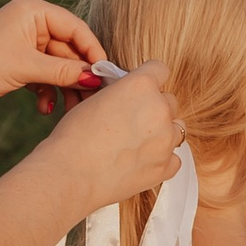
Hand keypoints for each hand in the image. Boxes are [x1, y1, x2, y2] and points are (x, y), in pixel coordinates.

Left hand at [0, 0, 103, 117]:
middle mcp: (31, 22)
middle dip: (78, 75)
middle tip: (91, 99)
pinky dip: (47, 91)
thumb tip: (96, 77)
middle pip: (69, 49)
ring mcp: (24, 42)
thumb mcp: (26, 68)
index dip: (93, 51)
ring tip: (68, 110)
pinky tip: (44, 108)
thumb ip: (64, 71)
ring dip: (63, 87)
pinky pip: (44, 75)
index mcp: (33, 10)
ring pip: (58, 65)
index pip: (76, 28)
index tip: (105, 75)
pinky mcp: (17, 61)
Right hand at [49, 61, 181, 206]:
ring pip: (176, 128)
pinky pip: (174, 158)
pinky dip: (161, 159)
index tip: (141, 90)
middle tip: (132, 121)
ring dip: (161, 132)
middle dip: (154, 108)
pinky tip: (140, 161)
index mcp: (141, 85)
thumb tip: (126, 97)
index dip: (148, 79)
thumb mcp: (93, 100)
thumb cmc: (72, 138)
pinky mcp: (165, 167)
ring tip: (136, 143)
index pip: (159, 70)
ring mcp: (165, 140)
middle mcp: (159, 109)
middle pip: (169, 101)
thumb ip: (119, 94)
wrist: (69, 176)